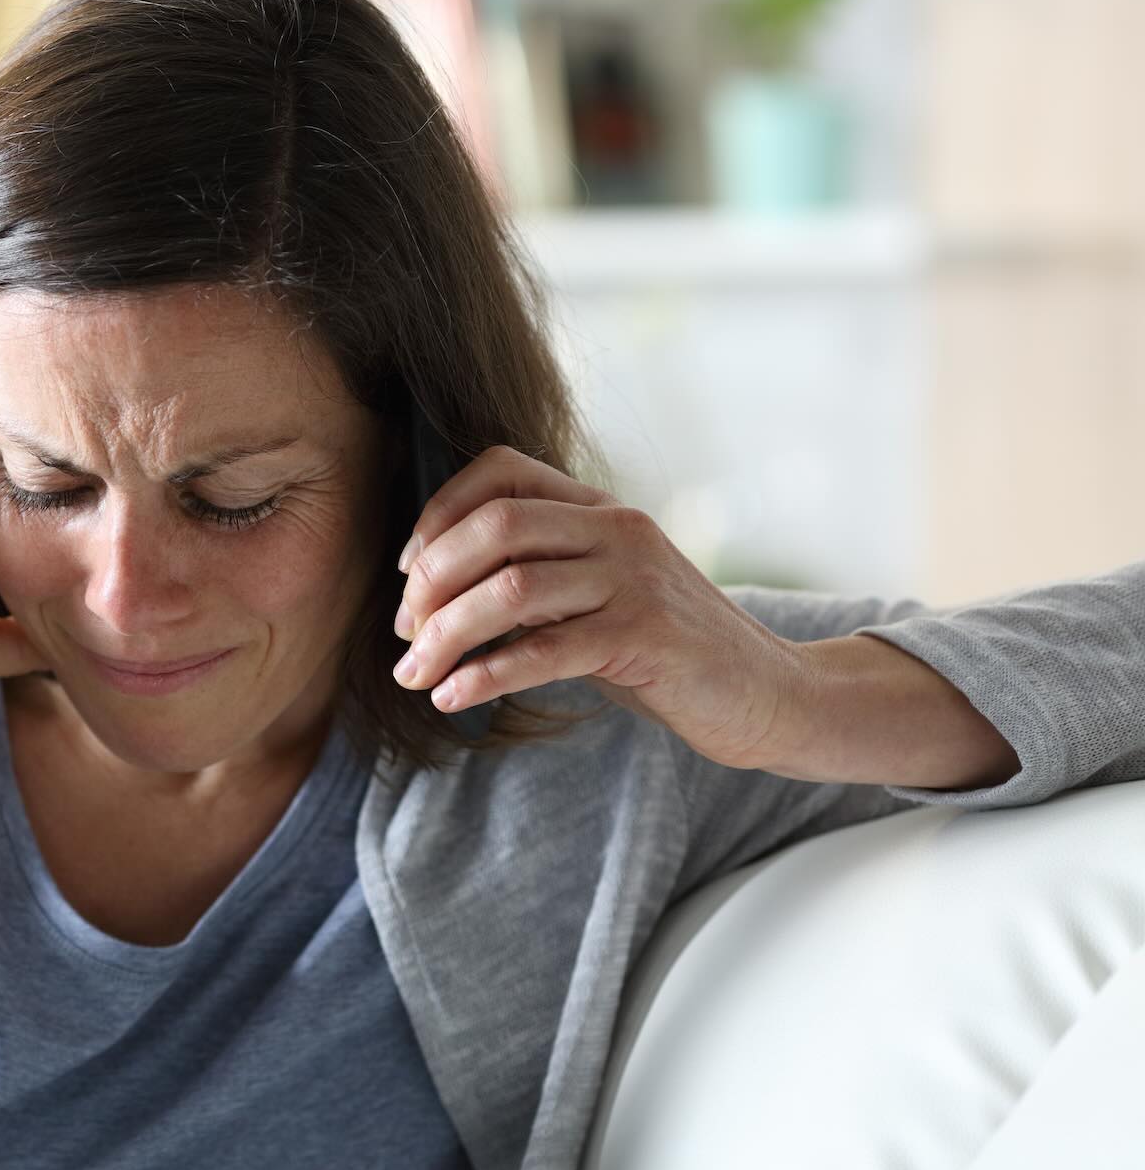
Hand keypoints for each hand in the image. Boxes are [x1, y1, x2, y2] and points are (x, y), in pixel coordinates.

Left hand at [391, 445, 808, 770]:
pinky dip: (484, 675)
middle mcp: (617, 529)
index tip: (408, 574)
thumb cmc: (663, 650)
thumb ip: (536, 579)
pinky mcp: (646, 638)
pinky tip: (452, 698)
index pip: (501, 470)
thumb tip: (431, 596)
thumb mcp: (597, 596)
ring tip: (413, 676)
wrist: (765, 693)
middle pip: (495, 526)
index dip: (439, 515)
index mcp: (600, 508)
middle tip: (404, 634)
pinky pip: (544, 651)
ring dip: (445, 636)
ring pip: (511, 589)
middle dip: (431, 581)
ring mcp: (635, 580)